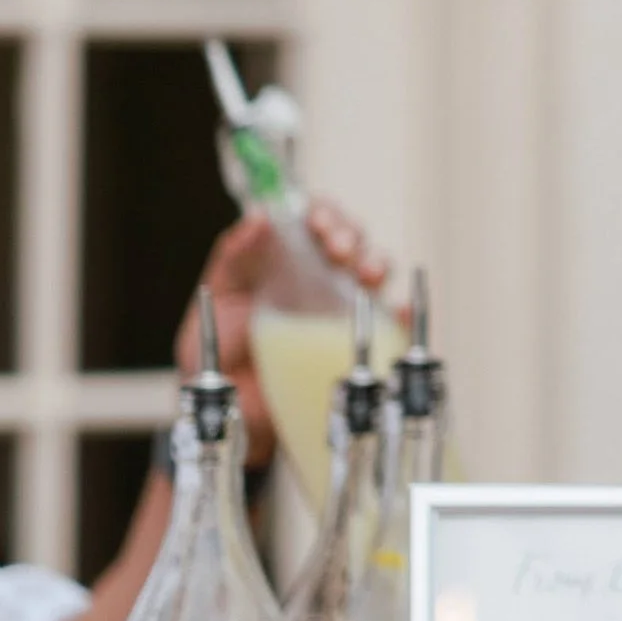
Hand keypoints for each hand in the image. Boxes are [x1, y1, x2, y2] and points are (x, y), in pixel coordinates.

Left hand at [174, 203, 391, 466]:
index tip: (317, 222)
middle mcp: (319, 275)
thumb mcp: (218, 295)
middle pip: (351, 237)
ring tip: (366, 274)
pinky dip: (403, 314)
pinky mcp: (356, 341)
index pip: (315, 218)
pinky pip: (392, 323)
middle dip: (350, 235)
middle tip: (339, 249)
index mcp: (287, 256)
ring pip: (375, 270)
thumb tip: (259, 217)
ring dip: (376, 263)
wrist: (231, 408)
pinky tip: (400, 310)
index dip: (323, 212)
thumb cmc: (220, 350)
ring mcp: (341, 307)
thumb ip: (234, 256)